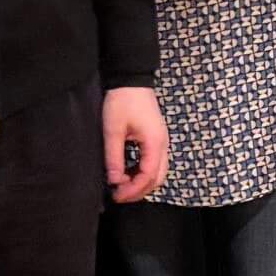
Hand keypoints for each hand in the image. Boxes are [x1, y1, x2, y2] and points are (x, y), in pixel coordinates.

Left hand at [104, 86, 169, 201]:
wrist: (131, 79)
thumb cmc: (122, 101)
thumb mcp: (113, 130)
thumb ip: (114, 157)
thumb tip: (114, 180)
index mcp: (154, 142)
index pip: (148, 176)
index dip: (132, 189)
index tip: (115, 194)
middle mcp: (163, 144)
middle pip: (158, 178)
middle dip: (139, 191)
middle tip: (119, 195)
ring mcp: (162, 141)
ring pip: (158, 171)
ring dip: (142, 182)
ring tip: (123, 186)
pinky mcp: (157, 137)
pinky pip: (155, 162)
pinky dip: (144, 172)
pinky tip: (128, 173)